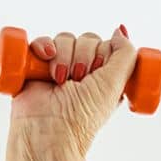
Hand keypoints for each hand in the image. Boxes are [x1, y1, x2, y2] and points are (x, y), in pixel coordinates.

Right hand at [9, 26, 137, 155]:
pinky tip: (46, 59)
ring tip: (61, 80)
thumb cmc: (83, 114)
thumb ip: (125, 56)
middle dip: (84, 57)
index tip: (99, 72)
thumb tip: (120, 31)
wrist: (48, 129)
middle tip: (79, 80)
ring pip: (65, 39)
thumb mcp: (114, 85)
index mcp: (104, 78)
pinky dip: (43, 46)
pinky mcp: (35, 66)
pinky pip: (41, 42)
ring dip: (64, 56)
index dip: (103, 53)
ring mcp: (58, 68)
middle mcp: (83, 72)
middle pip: (87, 40)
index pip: (107, 45)